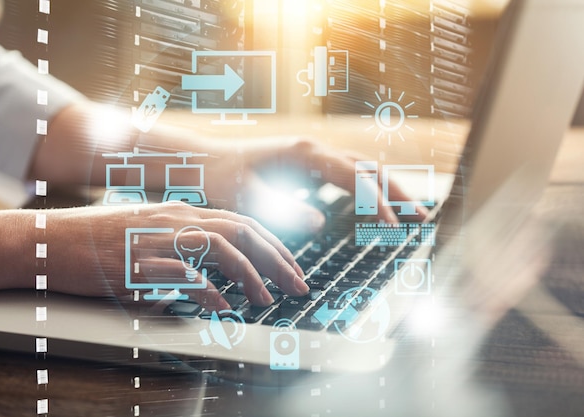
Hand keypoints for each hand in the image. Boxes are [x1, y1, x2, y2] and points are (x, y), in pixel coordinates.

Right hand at [46, 202, 307, 309]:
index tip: (291, 268)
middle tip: (298, 285)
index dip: (273, 245)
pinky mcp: (138, 262)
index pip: (241, 222)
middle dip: (276, 259)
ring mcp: (158, 238)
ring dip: (250, 274)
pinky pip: (183, 273)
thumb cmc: (98, 240)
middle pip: (241, 231)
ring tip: (267, 299)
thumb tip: (212, 275)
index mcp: (181, 212)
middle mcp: (175, 220)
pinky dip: (209, 289)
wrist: (50, 240)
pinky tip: (223, 306)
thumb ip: (182, 248)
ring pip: (220, 247)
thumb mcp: (149, 235)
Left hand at [202, 137, 428, 224]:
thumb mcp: (247, 197)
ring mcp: (315, 154)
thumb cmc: (222, 178)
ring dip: (390, 190)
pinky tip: (379, 208)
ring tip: (413, 214)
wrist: (206, 161)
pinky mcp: (311, 164)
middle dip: (398, 192)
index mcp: (304, 153)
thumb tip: (320, 224)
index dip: (377, 201)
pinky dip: (371, 190)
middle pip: (369, 167)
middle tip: (423, 218)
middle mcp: (315, 148)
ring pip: (364, 168)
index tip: (393, 226)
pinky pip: (350, 175)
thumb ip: (282, 209)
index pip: (354, 176)